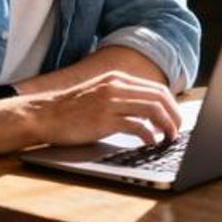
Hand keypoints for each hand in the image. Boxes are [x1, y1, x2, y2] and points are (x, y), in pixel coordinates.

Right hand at [23, 71, 181, 145]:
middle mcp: (117, 87)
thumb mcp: (102, 93)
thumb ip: (123, 96)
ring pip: (152, 110)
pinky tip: (150, 142)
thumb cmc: (72, 109)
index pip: (157, 89)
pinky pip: (135, 126)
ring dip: (166, 125)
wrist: (43, 114)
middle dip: (174, 115)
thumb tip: (150, 110)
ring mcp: (110, 102)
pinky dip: (148, 135)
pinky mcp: (103, 120)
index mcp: (119, 79)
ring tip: (169, 138)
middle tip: (177, 130)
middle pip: (160, 98)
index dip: (172, 105)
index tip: (176, 118)